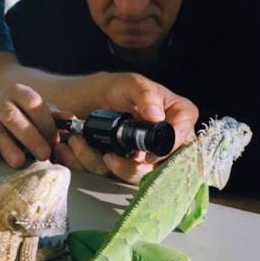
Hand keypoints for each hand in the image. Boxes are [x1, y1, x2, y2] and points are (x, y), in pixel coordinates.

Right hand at [0, 83, 58, 167]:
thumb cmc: (22, 112)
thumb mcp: (36, 109)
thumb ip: (53, 115)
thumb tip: (70, 119)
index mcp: (19, 92)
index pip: (33, 104)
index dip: (46, 123)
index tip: (55, 141)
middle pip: (14, 117)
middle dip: (30, 137)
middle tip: (44, 154)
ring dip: (8, 146)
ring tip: (19, 161)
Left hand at [52, 73, 197, 183]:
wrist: (91, 98)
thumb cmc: (118, 89)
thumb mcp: (131, 84)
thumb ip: (146, 96)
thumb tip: (157, 117)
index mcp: (178, 117)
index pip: (184, 140)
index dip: (165, 151)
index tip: (143, 153)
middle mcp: (167, 142)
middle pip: (160, 169)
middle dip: (129, 167)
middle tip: (108, 157)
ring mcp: (146, 157)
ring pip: (131, 176)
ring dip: (101, 163)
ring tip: (80, 142)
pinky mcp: (124, 166)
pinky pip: (108, 174)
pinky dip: (87, 162)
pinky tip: (75, 146)